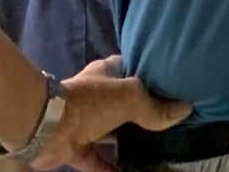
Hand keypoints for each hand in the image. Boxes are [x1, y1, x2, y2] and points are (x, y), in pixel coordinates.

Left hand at [35, 57, 190, 171]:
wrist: (44, 127)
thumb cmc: (91, 101)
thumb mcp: (129, 97)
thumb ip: (155, 107)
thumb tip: (185, 109)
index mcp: (108, 72)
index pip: (133, 67)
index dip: (151, 74)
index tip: (172, 84)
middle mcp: (98, 95)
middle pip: (126, 102)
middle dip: (143, 111)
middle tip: (169, 121)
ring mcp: (86, 122)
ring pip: (113, 132)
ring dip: (129, 141)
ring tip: (156, 148)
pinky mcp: (77, 148)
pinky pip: (99, 161)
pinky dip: (113, 169)